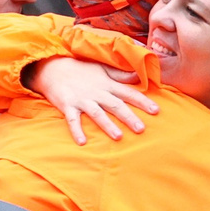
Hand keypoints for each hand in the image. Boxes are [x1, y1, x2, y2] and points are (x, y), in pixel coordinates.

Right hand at [32, 56, 158, 143]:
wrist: (53, 67)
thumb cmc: (81, 70)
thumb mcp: (102, 70)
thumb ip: (120, 75)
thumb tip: (139, 76)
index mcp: (107, 84)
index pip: (128, 93)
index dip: (143, 101)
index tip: (156, 111)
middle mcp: (97, 93)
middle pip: (116, 105)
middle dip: (129, 117)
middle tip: (141, 129)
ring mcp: (82, 100)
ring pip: (97, 113)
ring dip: (108, 125)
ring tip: (118, 137)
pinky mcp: (68, 106)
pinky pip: (72, 120)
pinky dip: (76, 130)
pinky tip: (82, 142)